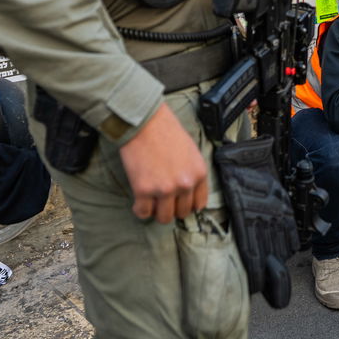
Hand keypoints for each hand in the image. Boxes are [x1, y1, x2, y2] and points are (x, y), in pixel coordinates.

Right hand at [118, 102, 208, 222]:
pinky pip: (143, 212)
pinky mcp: (143, 190)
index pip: (199, 204)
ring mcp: (164, 189)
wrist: (144, 121)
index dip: (187, 204)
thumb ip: (192, 173)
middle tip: (161, 199)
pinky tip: (139, 201)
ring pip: (163, 217)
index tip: (178, 202)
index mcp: (199, 174)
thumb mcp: (191, 152)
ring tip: (150, 201)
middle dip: (171, 208)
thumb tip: (188, 193)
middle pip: (181, 213)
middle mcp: (185, 184)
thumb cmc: (166, 131)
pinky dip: (140, 210)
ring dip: (156, 212)